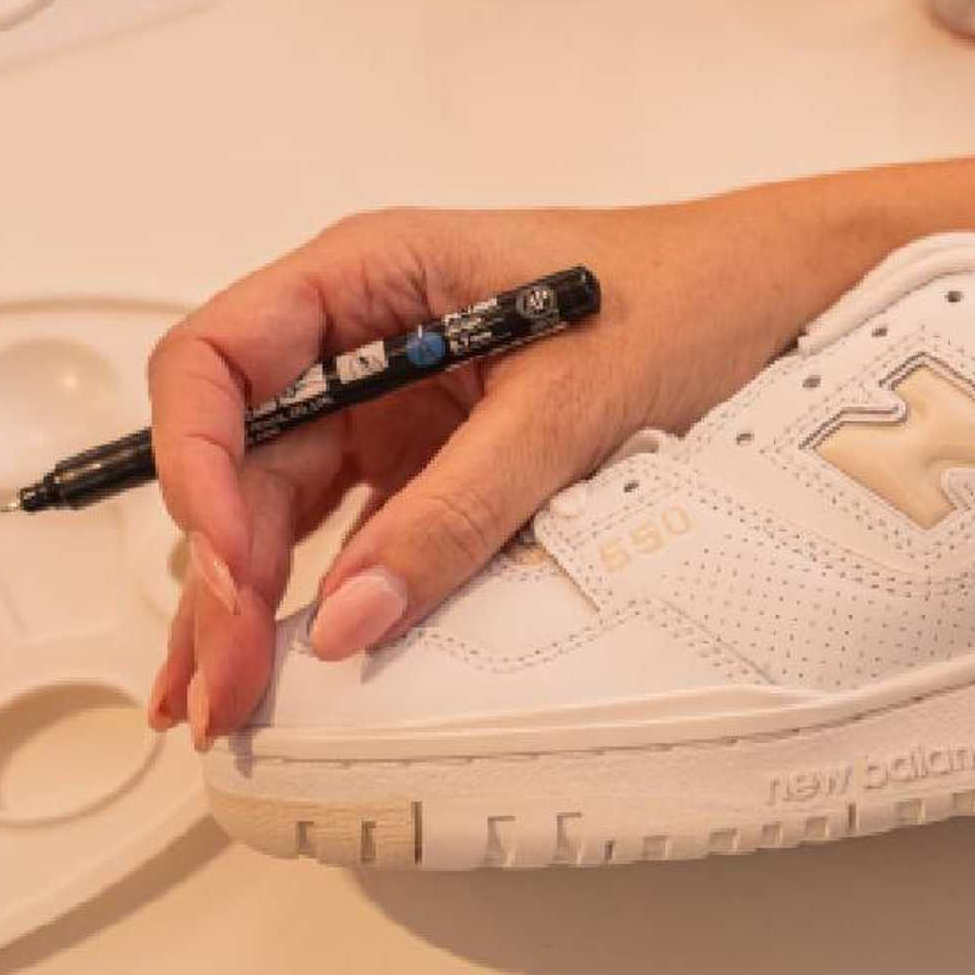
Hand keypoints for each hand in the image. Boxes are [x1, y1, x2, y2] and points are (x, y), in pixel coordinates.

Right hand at [145, 186, 867, 745]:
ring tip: (223, 701)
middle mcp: (369, 333)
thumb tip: (351, 616)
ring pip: (287, 500)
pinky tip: (294, 662)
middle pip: (245, 450)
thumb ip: (460, 506)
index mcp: (375, 272)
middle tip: (225, 681)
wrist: (781, 292)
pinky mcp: (443, 453)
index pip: (221, 358)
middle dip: (220, 565)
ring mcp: (402, 398)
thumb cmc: (690, 293)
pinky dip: (324, 591)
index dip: (192, 458)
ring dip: (249, 598)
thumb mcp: (572, 401)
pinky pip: (360, 525)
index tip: (224, 560)